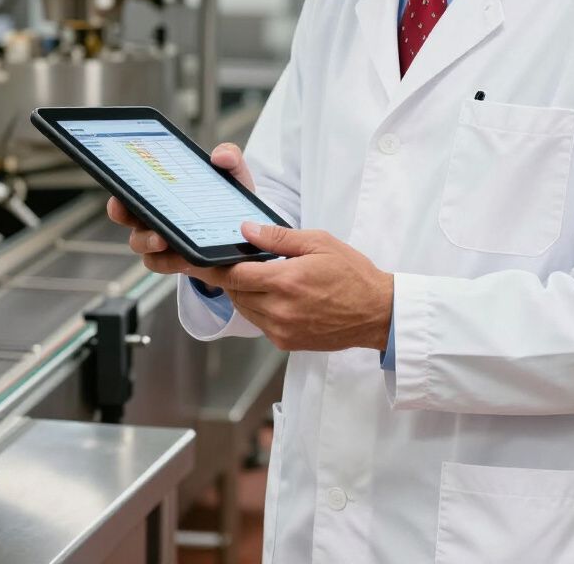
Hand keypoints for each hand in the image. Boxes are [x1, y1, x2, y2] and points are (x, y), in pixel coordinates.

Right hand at [108, 142, 256, 283]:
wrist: (246, 229)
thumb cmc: (229, 198)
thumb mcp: (233, 175)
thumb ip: (230, 157)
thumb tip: (220, 155)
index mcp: (161, 190)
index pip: (131, 185)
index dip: (119, 186)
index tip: (120, 185)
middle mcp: (154, 214)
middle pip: (125, 214)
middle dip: (122, 212)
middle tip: (131, 208)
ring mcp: (160, 239)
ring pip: (140, 242)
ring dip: (148, 240)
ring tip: (163, 239)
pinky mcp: (174, 260)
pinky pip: (160, 263)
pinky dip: (169, 261)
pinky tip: (184, 258)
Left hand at [206, 223, 393, 352]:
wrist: (377, 313)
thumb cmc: (352, 274)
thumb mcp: (319, 243)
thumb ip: (278, 238)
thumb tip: (246, 230)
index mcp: (286, 281)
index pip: (235, 275)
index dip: (214, 266)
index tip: (197, 261)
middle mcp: (280, 310)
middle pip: (235, 293)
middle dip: (231, 277)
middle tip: (234, 262)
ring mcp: (282, 330)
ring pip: (244, 309)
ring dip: (243, 293)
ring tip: (259, 276)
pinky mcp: (287, 343)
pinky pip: (259, 323)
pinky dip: (258, 308)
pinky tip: (274, 295)